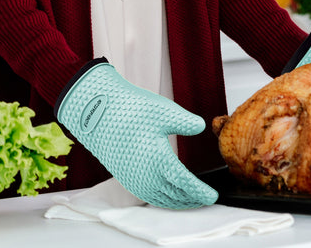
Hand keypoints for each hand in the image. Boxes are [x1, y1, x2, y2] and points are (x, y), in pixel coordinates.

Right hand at [56, 60, 217, 208]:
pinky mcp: (124, 176)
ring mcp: (133, 178)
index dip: (200, 192)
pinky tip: (167, 193)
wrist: (97, 111)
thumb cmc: (131, 109)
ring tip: (191, 199)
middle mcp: (145, 176)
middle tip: (206, 199)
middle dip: (192, 199)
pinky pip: (147, 196)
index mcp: (158, 161)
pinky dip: (161, 199)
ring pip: (160, 199)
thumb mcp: (164, 111)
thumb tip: (201, 126)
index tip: (213, 196)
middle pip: (174, 196)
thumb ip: (185, 122)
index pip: (185, 184)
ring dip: (177, 201)